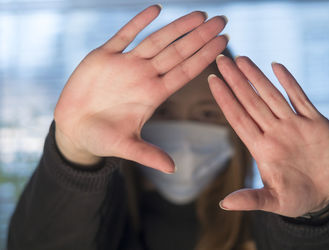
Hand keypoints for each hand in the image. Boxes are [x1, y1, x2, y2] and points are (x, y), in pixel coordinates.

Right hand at [54, 5, 227, 171]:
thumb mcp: (125, 146)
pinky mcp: (104, 56)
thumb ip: (148, 154)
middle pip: (178, 52)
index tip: (224, 43)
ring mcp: (125, 64)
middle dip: (199, 37)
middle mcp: (144, 76)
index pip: (185, 72)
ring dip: (177, 27)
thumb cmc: (100, 138)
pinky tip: (156, 8)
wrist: (74, 128)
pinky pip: (124, 35)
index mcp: (152, 95)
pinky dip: (138, 22)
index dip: (204, 57)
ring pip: (156, 40)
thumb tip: (172, 169)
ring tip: (200, 14)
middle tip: (223, 20)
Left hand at [208, 55, 328, 216]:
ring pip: (272, 95)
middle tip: (221, 59)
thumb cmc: (296, 200)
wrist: (324, 196)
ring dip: (257, 77)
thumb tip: (223, 204)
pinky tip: (276, 66)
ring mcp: (293, 125)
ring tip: (241, 59)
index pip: (238, 117)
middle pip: (251, 101)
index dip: (225, 99)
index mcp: (261, 148)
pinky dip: (289, 83)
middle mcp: (274, 132)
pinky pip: (300, 98)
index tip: (211, 81)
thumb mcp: (274, 201)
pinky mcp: (315, 123)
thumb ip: (250, 199)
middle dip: (236, 80)